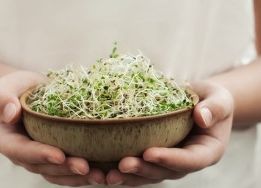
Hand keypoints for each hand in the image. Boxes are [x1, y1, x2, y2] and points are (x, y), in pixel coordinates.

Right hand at [0, 71, 104, 185]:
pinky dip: (83, 172)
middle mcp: (24, 153)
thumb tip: (11, 113)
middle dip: (65, 169)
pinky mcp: (57, 152)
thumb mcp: (6, 86)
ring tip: (98, 175)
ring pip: (58, 172)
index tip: (59, 154)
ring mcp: (41, 155)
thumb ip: (3, 98)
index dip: (40, 154)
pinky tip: (102, 171)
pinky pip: (68, 167)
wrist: (32, 91)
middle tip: (85, 167)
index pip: (21, 151)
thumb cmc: (18, 88)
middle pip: (43, 167)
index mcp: (8, 140)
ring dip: (77, 176)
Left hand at [106, 80, 233, 185]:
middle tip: (122, 165)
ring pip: (149, 174)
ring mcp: (169, 161)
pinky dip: (121, 169)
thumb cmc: (211, 100)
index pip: (190, 160)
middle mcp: (186, 161)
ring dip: (128, 176)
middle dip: (143, 170)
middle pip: (165, 172)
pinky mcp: (155, 156)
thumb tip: (201, 117)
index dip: (170, 159)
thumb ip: (214, 108)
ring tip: (106, 175)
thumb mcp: (219, 99)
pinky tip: (103, 170)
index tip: (149, 153)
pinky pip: (140, 165)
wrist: (201, 103)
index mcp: (206, 152)